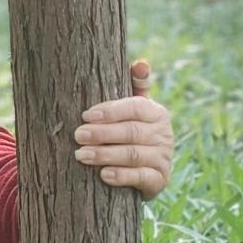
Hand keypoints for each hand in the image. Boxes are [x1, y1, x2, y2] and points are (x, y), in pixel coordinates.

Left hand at [73, 59, 172, 201]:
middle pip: (131, 132)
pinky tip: (103, 175)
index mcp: (156, 112)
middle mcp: (164, 134)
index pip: (135, 108)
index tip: (86, 115)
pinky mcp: (160, 180)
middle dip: (102, 134)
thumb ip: (135, 86)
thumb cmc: (132, 129)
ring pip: (134, 155)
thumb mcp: (135, 108)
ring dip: (106, 155)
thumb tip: (142, 62)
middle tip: (78, 135)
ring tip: (81, 155)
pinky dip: (122, 176)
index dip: (111, 111)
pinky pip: (141, 177)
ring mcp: (164, 158)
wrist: (147, 168)